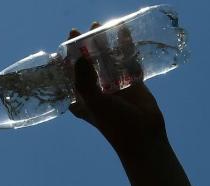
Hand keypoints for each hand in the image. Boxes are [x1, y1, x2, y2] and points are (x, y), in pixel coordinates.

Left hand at [67, 23, 167, 153]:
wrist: (142, 135)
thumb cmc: (114, 123)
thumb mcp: (94, 101)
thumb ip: (84, 79)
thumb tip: (78, 57)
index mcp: (82, 98)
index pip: (70, 74)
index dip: (67, 57)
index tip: (67, 40)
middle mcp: (96, 90)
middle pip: (88, 63)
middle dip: (85, 46)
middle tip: (83, 30)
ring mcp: (113, 85)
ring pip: (106, 59)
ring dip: (103, 43)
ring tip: (99, 26)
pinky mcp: (131, 82)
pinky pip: (127, 60)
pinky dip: (125, 47)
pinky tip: (123, 32)